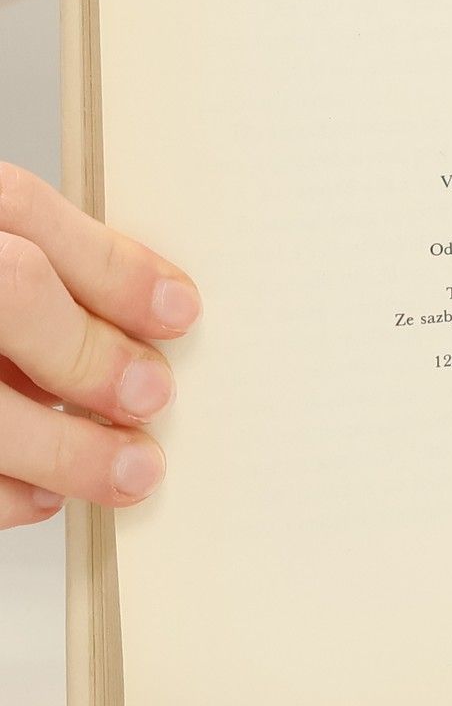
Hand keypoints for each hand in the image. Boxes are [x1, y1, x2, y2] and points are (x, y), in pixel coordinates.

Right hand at [0, 164, 197, 529]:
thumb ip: (31, 277)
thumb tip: (141, 325)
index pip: (15, 209)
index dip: (110, 264)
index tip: (179, 312)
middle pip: (8, 288)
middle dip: (89, 351)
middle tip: (151, 395)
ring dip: (63, 446)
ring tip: (128, 469)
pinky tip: (38, 496)